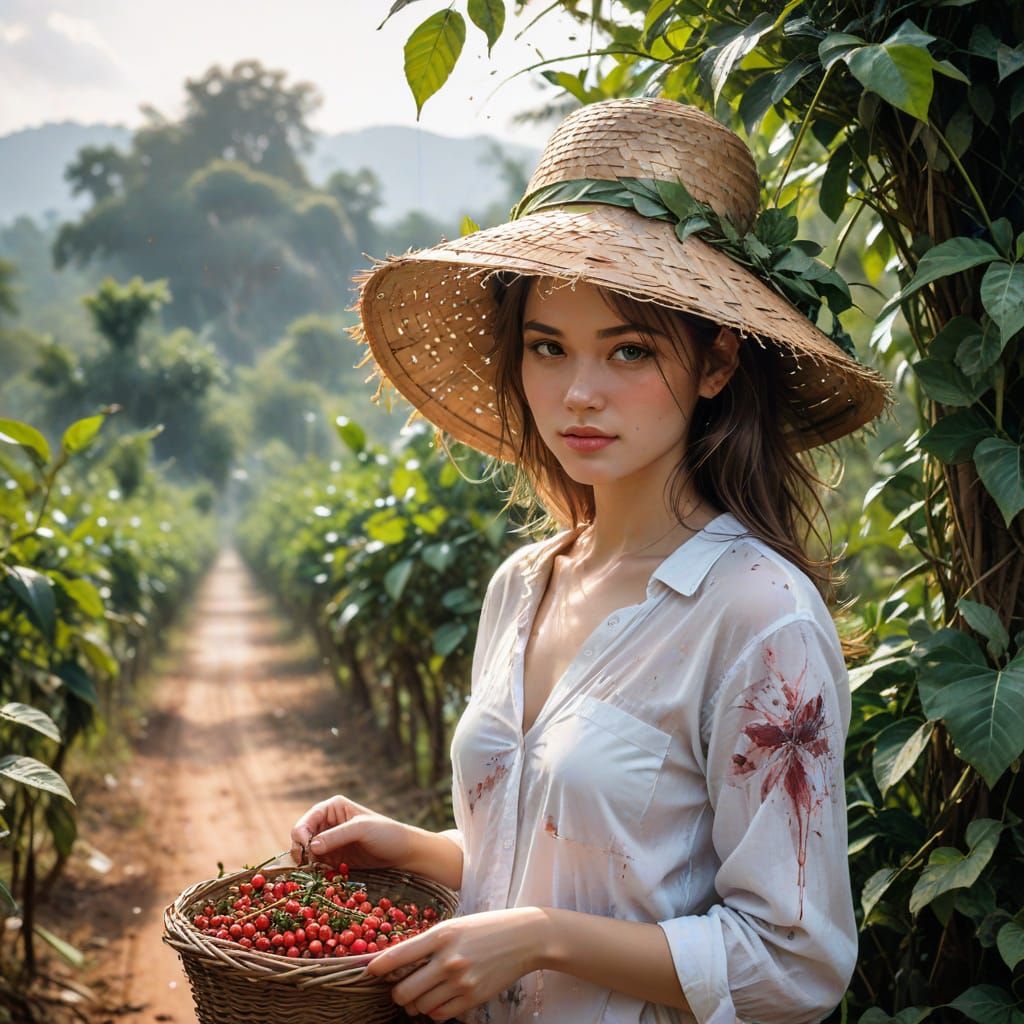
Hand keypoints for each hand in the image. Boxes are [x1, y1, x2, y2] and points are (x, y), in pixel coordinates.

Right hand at [289, 795, 414, 868]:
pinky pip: (316, 865)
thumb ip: (336, 836)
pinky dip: (316, 871)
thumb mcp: (361, 829)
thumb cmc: (385, 832)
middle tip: (309, 865)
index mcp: (332, 808)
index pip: (306, 821)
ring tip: (317, 871)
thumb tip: (310, 847)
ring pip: (306, 853)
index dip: (301, 834)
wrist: (402, 852)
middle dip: (302, 851)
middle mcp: (327, 823)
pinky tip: (323, 875)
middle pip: (301, 837)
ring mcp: (329, 842)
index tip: (306, 850)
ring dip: (308, 863)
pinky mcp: (333, 858)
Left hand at [364, 908, 549, 1019]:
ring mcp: (461, 981)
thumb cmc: (486, 927)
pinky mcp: (473, 997)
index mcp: (442, 934)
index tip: (369, 972)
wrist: (524, 937)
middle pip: (404, 991)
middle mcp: (448, 959)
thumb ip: (429, 942)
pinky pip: (440, 1015)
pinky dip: (435, 1011)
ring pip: (421, 1006)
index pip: (399, 955)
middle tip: (401, 990)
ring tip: (423, 994)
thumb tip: (397, 961)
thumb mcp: (455, 926)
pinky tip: (440, 999)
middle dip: (398, 993)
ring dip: (417, 1004)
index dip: (378, 967)